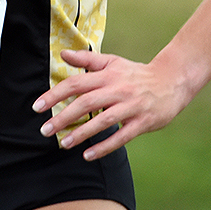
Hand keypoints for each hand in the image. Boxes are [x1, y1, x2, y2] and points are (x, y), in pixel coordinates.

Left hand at [31, 49, 192, 160]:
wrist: (173, 80)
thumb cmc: (137, 73)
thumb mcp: (113, 62)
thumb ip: (87, 60)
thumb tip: (63, 54)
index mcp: (107, 75)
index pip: (76, 84)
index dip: (55, 95)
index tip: (38, 107)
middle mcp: (118, 89)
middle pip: (86, 102)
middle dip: (63, 117)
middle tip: (45, 130)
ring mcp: (131, 106)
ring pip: (103, 120)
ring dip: (82, 133)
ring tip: (64, 143)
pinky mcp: (143, 121)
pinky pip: (122, 136)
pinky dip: (105, 146)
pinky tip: (88, 155)